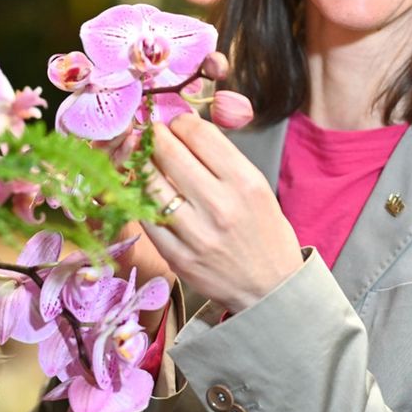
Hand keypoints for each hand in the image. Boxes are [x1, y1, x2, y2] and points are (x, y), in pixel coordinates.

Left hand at [142, 114, 303, 313]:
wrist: (270, 288)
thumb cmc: (264, 233)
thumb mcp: (257, 188)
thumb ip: (223, 160)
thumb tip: (184, 130)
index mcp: (245, 182)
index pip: (199, 134)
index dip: (181, 123)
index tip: (176, 125)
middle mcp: (220, 205)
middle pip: (170, 153)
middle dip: (156, 137)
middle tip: (152, 136)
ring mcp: (197, 234)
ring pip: (150, 184)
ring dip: (142, 165)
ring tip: (144, 160)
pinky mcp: (178, 257)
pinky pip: (146, 218)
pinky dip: (140, 200)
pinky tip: (144, 192)